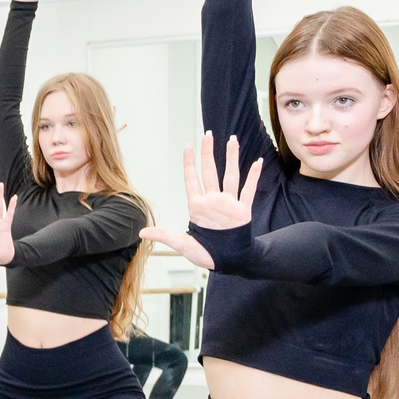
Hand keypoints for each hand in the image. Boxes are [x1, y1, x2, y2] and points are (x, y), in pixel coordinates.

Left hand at [138, 132, 261, 267]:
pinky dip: (253, 176)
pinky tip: (257, 162)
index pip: (191, 180)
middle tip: (208, 136)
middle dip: (208, 154)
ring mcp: (228, 204)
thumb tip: (141, 232)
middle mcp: (213, 201)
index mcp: (197, 207)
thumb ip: (164, 236)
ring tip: (232, 140)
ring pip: (230, 176)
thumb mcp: (182, 245)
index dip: (189, 163)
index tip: (187, 147)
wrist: (228, 262)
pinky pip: (248, 190)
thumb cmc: (205, 254)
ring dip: (231, 158)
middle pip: (210, 172)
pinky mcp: (243, 210)